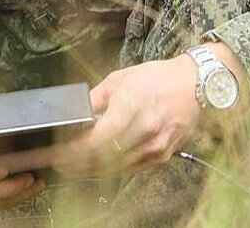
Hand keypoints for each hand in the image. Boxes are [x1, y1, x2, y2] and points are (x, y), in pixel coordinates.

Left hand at [50, 55, 200, 175]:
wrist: (194, 85)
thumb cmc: (156, 79)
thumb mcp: (119, 80)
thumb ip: (94, 99)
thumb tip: (74, 115)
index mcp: (130, 108)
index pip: (96, 139)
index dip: (72, 150)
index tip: (55, 152)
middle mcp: (144, 132)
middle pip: (102, 158)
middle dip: (75, 164)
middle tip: (56, 163)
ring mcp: (155, 147)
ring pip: (115, 169)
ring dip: (89, 171)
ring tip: (70, 168)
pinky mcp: (162, 156)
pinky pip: (130, 169)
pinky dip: (109, 171)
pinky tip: (95, 168)